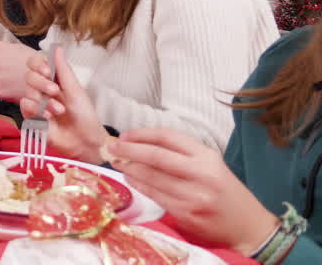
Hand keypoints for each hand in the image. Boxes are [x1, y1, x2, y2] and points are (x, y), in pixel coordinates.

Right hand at [18, 46, 107, 161]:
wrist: (85, 141)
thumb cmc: (85, 117)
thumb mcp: (76, 91)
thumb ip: (63, 70)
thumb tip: (57, 48)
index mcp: (54, 80)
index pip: (36, 64)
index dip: (37, 64)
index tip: (46, 70)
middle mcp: (43, 90)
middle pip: (29, 76)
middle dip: (42, 83)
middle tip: (55, 91)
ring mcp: (36, 103)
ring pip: (27, 92)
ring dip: (44, 101)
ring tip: (59, 111)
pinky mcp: (31, 117)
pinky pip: (25, 106)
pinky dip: (36, 110)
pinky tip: (48, 118)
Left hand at [111, 128, 278, 254]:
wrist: (248, 226)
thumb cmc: (224, 191)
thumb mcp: (210, 164)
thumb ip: (180, 154)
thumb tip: (140, 143)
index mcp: (207, 157)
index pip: (168, 137)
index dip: (142, 134)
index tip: (125, 135)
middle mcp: (201, 174)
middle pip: (156, 156)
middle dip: (129, 150)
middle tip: (112, 147)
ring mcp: (193, 196)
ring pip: (151, 177)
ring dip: (129, 168)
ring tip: (117, 162)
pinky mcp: (186, 214)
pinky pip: (155, 195)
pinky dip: (138, 185)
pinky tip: (130, 179)